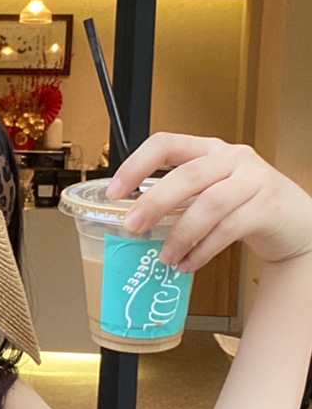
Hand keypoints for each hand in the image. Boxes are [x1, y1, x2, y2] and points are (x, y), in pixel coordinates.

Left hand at [107, 133, 311, 271]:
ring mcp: (253, 179)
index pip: (165, 143)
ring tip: (165, 257)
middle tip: (132, 227)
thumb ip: (176, 199)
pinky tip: (188, 264)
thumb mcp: (207, 192)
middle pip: (187, 176)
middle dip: (154, 202)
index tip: (114, 191)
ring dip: (181, 234)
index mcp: (207, 150)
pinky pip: (229, 229)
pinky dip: (203, 250)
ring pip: (209, 205)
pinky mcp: (267, 206)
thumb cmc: (242, 205)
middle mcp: (231, 157)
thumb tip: (131, 221)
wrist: (294, 220)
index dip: (136, 165)